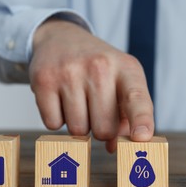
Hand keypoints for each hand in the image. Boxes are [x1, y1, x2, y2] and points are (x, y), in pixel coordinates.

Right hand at [29, 19, 153, 151]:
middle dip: (101, 129)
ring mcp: (70, 72)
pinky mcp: (44, 79)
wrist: (62, 37)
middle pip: (103, 129)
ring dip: (79, 125)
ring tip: (79, 101)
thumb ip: (126, 117)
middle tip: (96, 110)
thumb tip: (113, 148)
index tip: (141, 137)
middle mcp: (100, 67)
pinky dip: (57, 119)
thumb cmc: (99, 69)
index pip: (137, 99)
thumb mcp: (122, 83)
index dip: (141, 120)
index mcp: (127, 69)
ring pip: (78, 130)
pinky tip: (61, 99)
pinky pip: (53, 124)